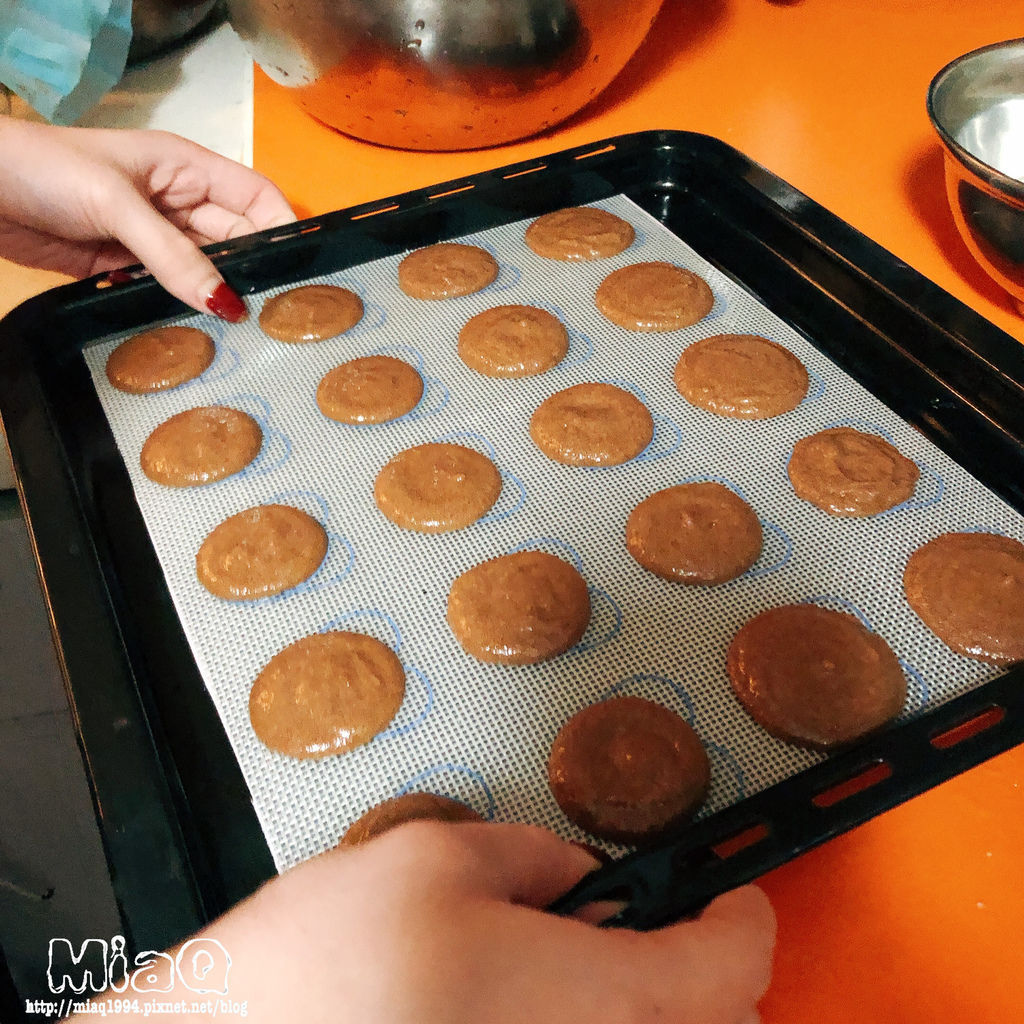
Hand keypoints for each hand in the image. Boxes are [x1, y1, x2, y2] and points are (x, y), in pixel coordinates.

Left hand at [0, 116, 294, 319]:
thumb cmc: (44, 170)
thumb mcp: (116, 205)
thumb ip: (173, 255)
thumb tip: (226, 304)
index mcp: (186, 169)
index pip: (256, 199)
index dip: (282, 231)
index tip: (297, 274)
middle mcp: (179, 203)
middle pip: (237, 242)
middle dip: (253, 274)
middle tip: (272, 317)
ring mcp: (154, 238)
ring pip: (205, 272)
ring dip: (217, 297)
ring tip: (240, 333)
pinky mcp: (128, 267)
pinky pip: (170, 291)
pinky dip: (182, 310)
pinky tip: (196, 332)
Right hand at [79, 822, 774, 1023]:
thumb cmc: (318, 971)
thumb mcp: (434, 858)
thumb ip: (532, 857)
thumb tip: (578, 878)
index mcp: (586, 1000)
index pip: (730, 965)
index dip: (742, 912)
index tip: (733, 888)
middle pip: (712, 1022)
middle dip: (705, 968)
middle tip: (660, 922)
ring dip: (656, 1004)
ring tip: (589, 960)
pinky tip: (541, 1003)